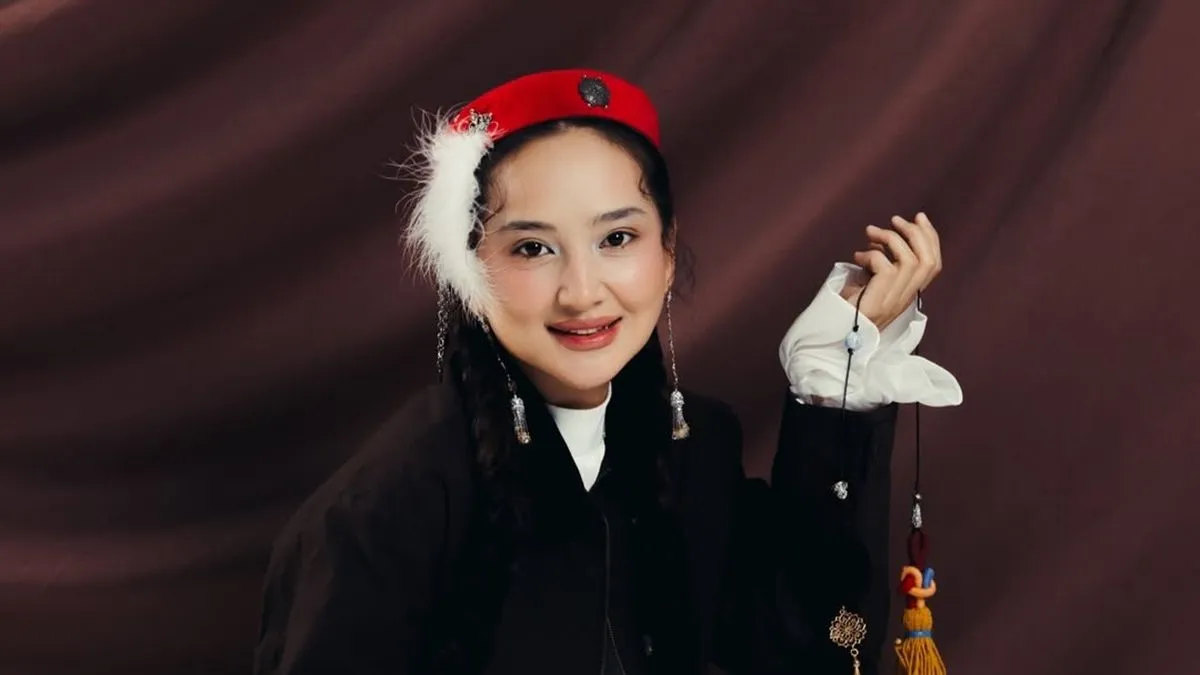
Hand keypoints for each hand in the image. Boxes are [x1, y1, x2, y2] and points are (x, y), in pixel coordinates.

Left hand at [840, 212, 941, 329]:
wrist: (840, 332)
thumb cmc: (851, 307)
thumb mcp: (872, 283)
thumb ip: (883, 265)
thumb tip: (881, 239)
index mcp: (909, 292)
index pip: (933, 263)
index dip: (931, 238)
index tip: (920, 218)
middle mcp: (907, 295)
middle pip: (928, 260)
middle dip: (916, 233)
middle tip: (895, 220)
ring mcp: (896, 297)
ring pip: (910, 259)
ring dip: (891, 239)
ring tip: (871, 232)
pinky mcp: (881, 297)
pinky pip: (884, 265)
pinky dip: (871, 254)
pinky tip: (857, 257)